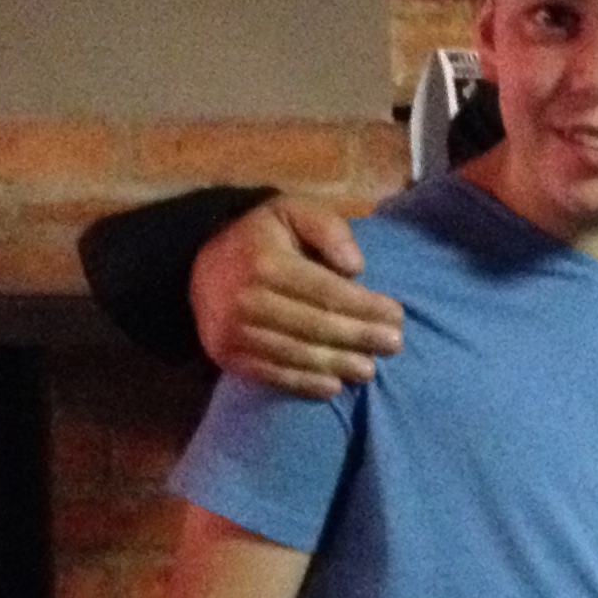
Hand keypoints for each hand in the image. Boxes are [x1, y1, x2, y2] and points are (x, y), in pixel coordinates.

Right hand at [192, 195, 404, 396]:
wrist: (200, 264)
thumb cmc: (261, 238)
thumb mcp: (293, 212)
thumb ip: (329, 229)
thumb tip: (356, 268)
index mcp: (267, 262)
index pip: (327, 292)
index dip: (366, 307)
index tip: (397, 316)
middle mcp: (247, 299)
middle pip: (316, 326)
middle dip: (360, 337)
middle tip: (394, 346)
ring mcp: (232, 331)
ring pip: (297, 354)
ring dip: (338, 364)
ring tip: (368, 369)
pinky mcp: (225, 354)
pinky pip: (271, 374)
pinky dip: (304, 383)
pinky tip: (332, 386)